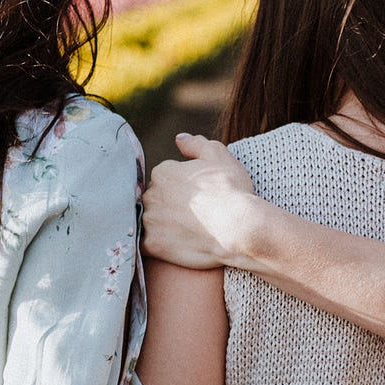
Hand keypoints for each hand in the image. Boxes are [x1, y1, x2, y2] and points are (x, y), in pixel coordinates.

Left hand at [140, 133, 263, 269]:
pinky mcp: (151, 244)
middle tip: (194, 216)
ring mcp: (150, 220)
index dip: (182, 188)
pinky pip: (145, 244)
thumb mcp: (219, 155)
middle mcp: (150, 193)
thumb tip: (178, 138)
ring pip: (151, 222)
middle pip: (156, 199)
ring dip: (163, 225)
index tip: (198, 197)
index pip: (165, 179)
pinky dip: (157, 245)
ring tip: (188, 233)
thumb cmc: (231, 189)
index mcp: (163, 172)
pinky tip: (174, 246)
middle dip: (170, 205)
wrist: (238, 227)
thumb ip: (196, 144)